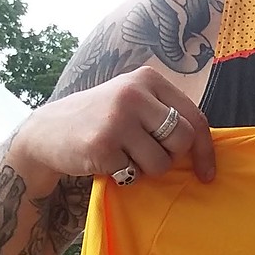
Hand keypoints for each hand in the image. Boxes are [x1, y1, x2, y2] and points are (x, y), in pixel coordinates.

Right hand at [10, 63, 215, 185]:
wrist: (48, 132)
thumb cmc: (101, 121)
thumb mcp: (133, 102)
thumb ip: (165, 114)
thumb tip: (205, 145)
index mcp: (148, 79)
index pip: (194, 117)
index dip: (205, 150)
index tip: (207, 174)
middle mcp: (134, 93)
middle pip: (181, 140)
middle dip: (170, 157)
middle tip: (146, 155)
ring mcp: (118, 118)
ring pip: (161, 163)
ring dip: (147, 170)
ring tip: (124, 156)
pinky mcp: (103, 145)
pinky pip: (134, 174)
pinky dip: (124, 176)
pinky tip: (106, 161)